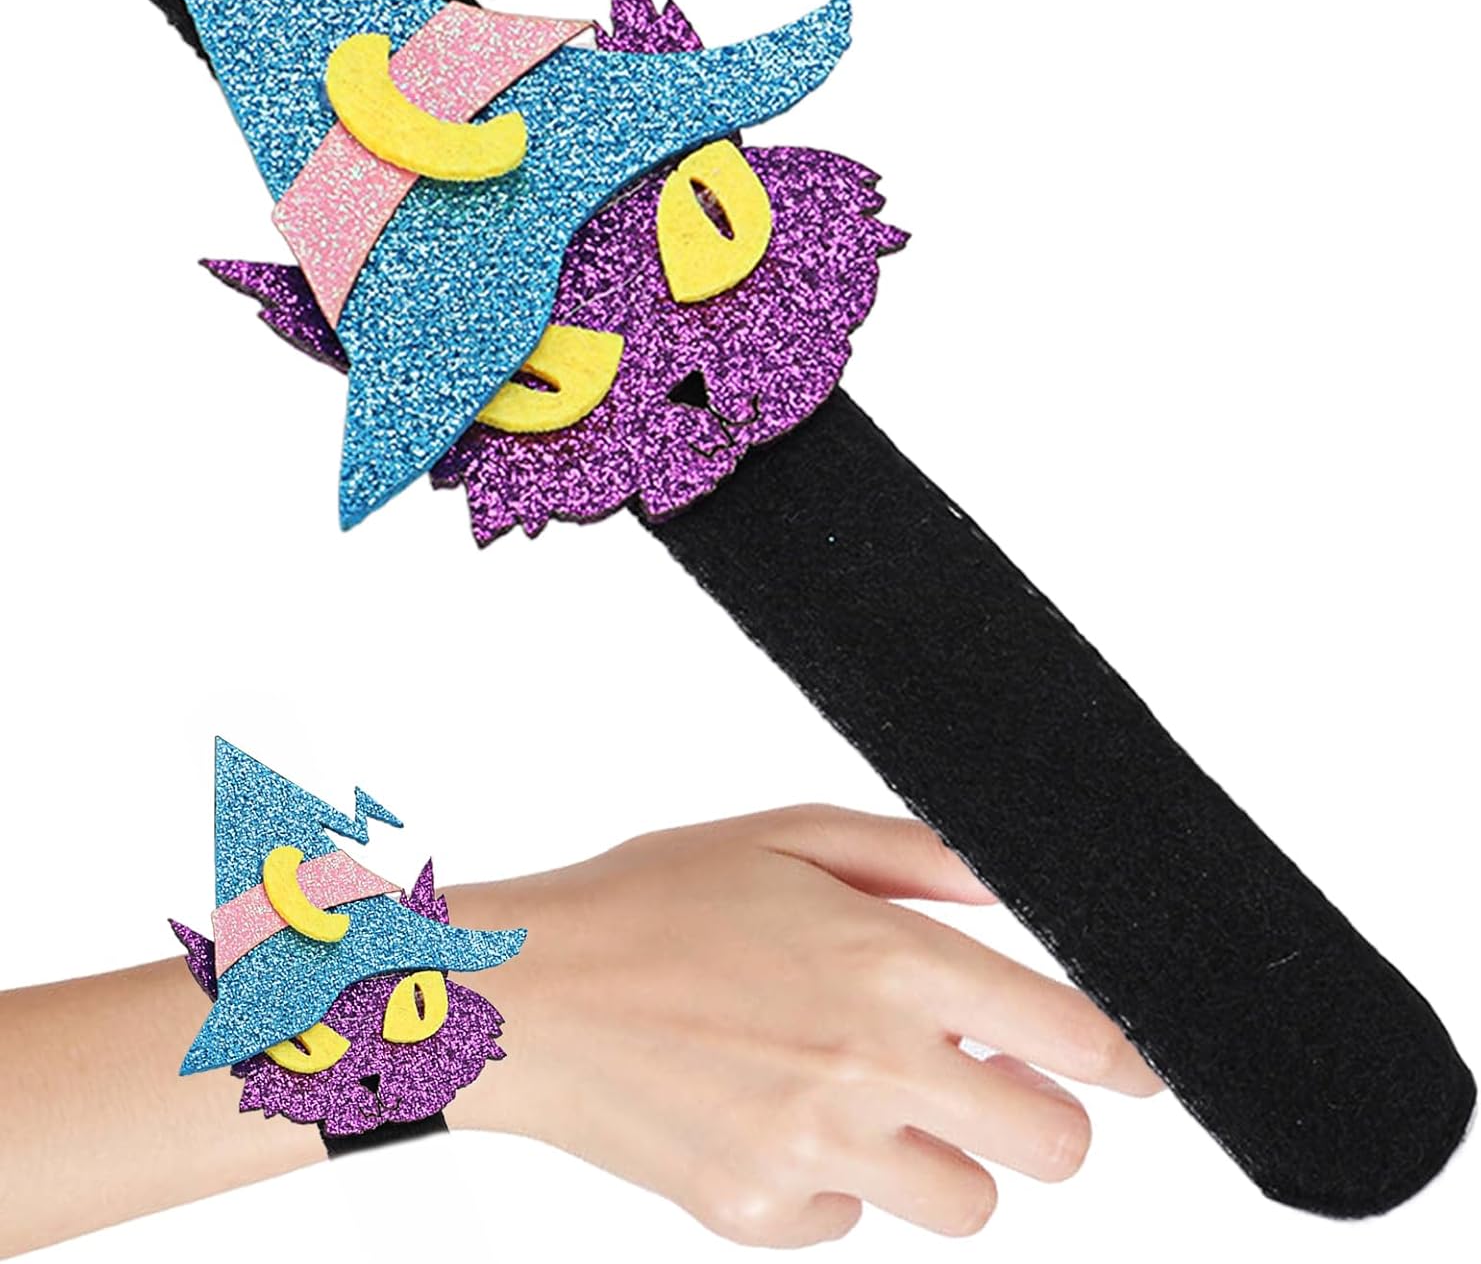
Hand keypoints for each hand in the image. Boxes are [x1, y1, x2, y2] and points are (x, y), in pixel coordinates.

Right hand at [446, 805, 1160, 1246]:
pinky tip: (781, 1112)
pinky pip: (854, 1220)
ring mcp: (815, 1154)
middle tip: (994, 1078)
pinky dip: (841, 1180)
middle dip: (1045, 1116)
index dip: (1125, 1055)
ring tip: (878, 1095)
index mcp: (886, 964)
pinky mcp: (761, 1215)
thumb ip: (918, 858)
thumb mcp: (789, 838)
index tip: (1131, 1066)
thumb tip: (1013, 888)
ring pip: (968, 1205)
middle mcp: (867, 1068)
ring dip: (950, 1157)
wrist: (529, 994)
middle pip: (1053, 1148)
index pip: (1073, 1037)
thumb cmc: (652, 899)